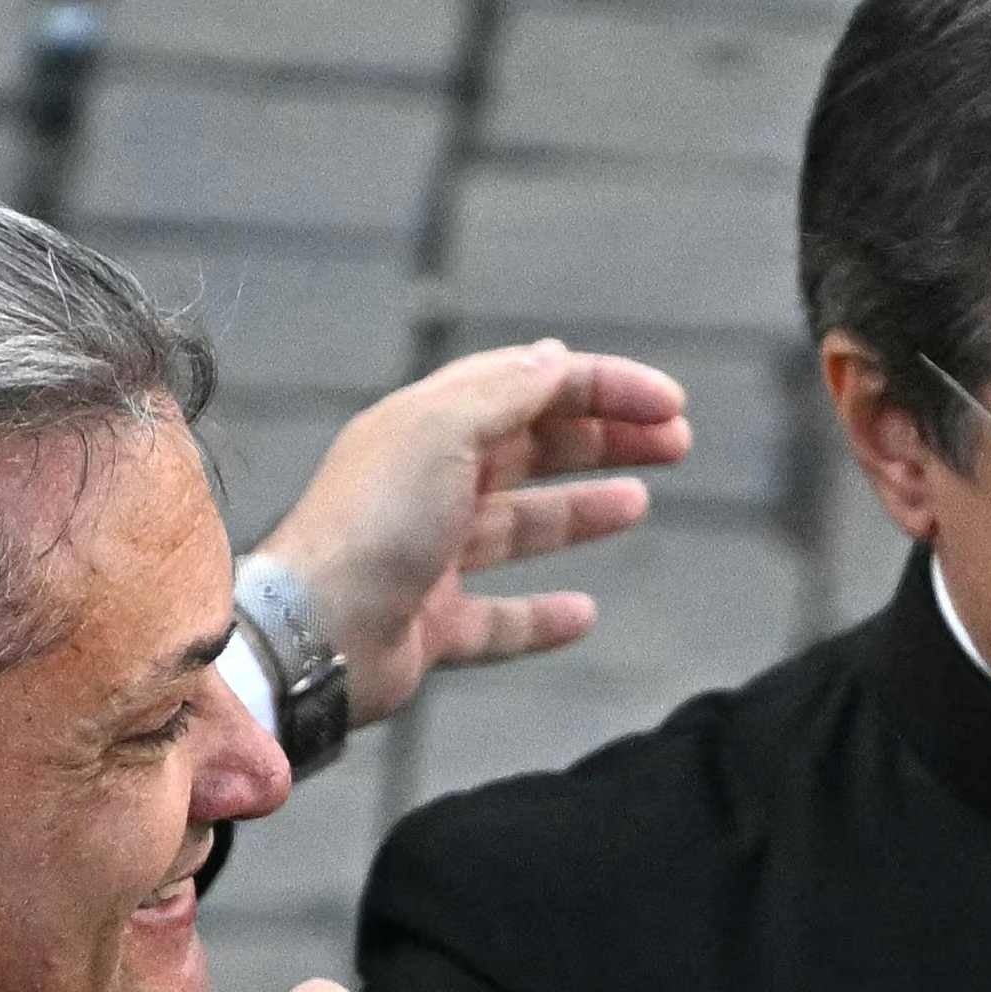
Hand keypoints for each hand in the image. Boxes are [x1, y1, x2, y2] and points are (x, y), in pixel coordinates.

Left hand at [256, 341, 693, 722]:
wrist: (314, 633)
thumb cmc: (372, 524)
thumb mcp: (443, 430)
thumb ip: (505, 393)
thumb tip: (556, 358)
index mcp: (426, 425)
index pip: (527, 387)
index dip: (602, 388)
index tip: (669, 404)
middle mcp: (426, 484)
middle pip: (529, 450)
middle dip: (603, 439)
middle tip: (676, 443)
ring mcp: (429, 558)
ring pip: (519, 526)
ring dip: (579, 511)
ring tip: (637, 503)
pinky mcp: (431, 626)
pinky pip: (498, 620)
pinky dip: (541, 616)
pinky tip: (585, 613)